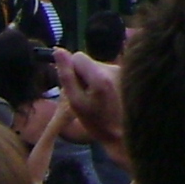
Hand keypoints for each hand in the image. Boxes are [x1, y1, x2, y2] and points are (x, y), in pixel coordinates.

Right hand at [55, 51, 129, 166]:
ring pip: (96, 66)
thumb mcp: (76, 102)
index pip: (78, 56)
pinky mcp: (126, 74)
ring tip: (96, 98)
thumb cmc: (97, 122)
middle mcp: (113, 68)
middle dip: (82, 75)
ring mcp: (122, 70)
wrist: (124, 133)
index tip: (74, 87)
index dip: (71, 70)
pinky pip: (106, 71)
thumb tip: (58, 51)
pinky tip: (106, 97)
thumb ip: (67, 76)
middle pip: (88, 61)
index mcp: (100, 75)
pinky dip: (102, 81)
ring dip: (92, 78)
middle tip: (85, 96)